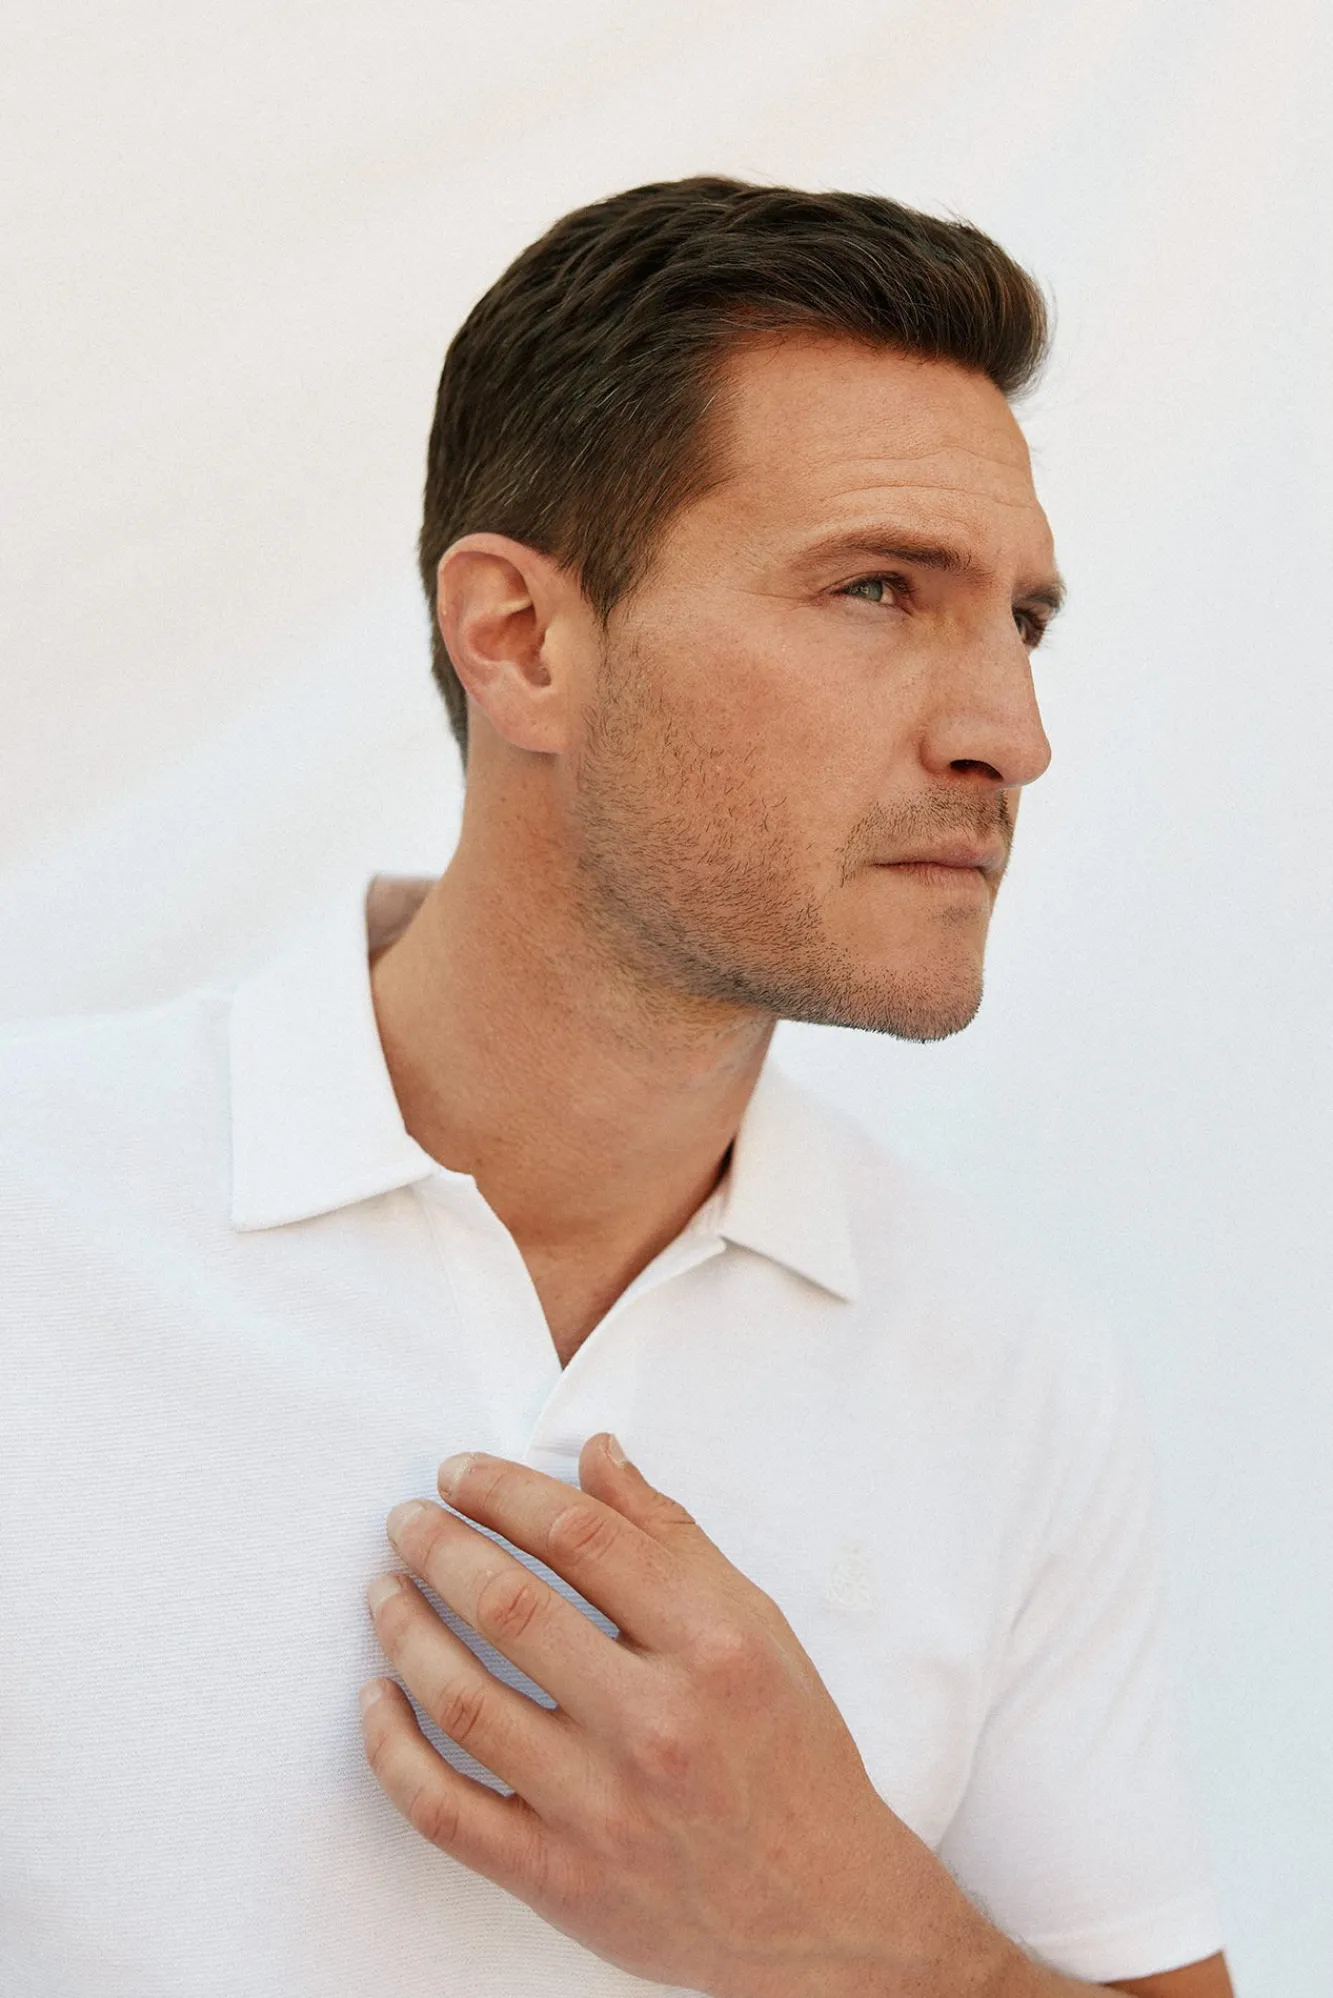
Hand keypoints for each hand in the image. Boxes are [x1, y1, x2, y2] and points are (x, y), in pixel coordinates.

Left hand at [359, 1433, 1010, 1997]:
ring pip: (461, 1700)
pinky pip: (442, 1809)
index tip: (460, 1474)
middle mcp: (654, 1723)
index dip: (504, 1492)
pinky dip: (392, 1748)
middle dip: (439, 1545)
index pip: (579, 1537)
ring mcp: (600, 1807)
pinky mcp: (559, 1880)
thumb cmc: (789, 1752)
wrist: (825, 1909)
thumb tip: (593, 1454)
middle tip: (407, 1519)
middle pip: (509, 1607)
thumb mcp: (755, 1624)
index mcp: (710, 1645)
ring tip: (384, 1589)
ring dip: (404, 1630)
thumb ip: (669, 1535)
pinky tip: (378, 1697)